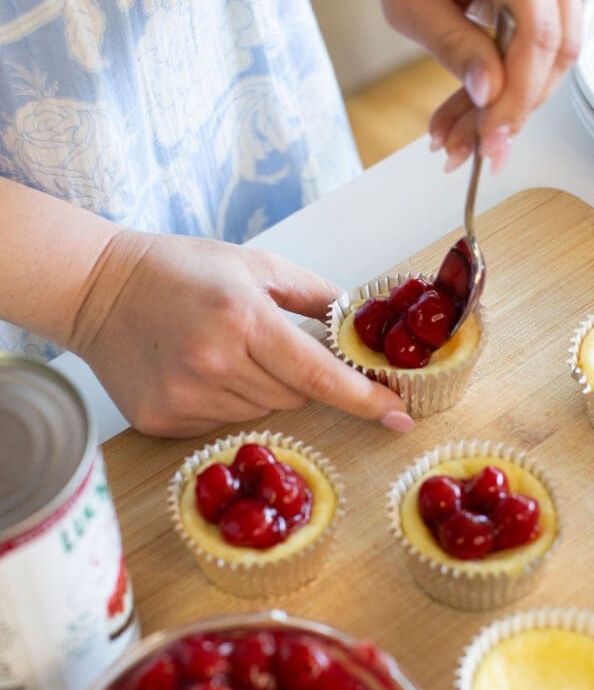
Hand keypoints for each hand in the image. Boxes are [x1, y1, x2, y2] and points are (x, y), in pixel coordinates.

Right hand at [70, 231, 413, 437]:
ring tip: (222, 351)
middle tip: (263, 342)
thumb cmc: (180, 269)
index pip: (319, 375)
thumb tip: (360, 321)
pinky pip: (224, 425)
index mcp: (243, 319)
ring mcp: (186, 398)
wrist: (97, 289)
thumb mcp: (254, 265)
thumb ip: (314, 295)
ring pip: (262, 413)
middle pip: (294, 397)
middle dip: (296, 375)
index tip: (400, 415)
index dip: (365, 399)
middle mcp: (215, 364)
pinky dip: (226, 402)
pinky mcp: (162, 421)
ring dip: (260, 389)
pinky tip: (198, 370)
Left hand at [369, 0, 582, 169]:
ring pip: (559, 55)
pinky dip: (511, 86)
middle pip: (558, 47)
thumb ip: (453, 46)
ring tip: (459, 139)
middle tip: (469, 152)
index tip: (489, 142)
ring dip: (512, 105)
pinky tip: (473, 115)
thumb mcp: (407, 0)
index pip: (536, 30)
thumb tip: (490, 96)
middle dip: (515, 109)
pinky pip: (547, 47)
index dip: (517, 96)